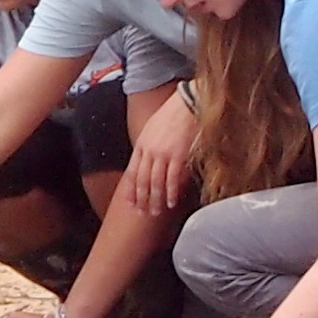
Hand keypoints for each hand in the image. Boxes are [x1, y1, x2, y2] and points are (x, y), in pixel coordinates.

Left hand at [119, 92, 200, 217]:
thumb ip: (149, 146)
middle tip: (142, 213)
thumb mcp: (152, 129)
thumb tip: (149, 161)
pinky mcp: (178, 156)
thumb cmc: (173, 114)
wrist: (187, 103)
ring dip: (155, 200)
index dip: (131, 190)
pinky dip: (170, 192)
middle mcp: (149, 152)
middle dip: (141, 199)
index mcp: (142, 145)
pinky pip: (172, 179)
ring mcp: (163, 155)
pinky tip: (171, 202)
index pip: (132, 173)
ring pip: (155, 183)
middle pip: (142, 181)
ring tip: (155, 212)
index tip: (130, 203)